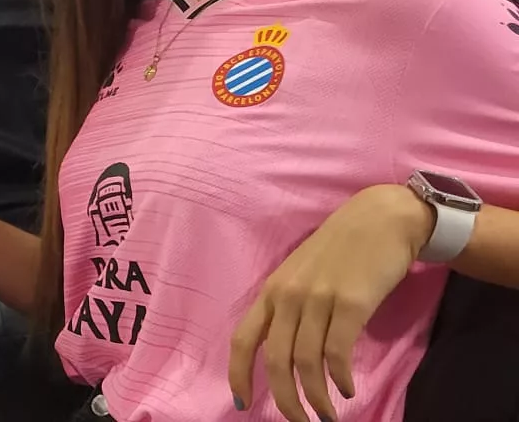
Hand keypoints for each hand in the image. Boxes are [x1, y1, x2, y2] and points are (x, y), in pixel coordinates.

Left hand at [229, 184, 433, 421]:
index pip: (242, 339)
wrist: (382, 218)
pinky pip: (338, 351)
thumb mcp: (302, 274)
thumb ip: (291, 307)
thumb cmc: (342, 249)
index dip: (238, 374)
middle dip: (285, 399)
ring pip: (307, 362)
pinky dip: (339, 377)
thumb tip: (286, 351)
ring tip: (327, 416)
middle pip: (275, 360)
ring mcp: (318, 298)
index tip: (242, 403)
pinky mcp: (351, 302)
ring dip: (316, 397)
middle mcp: (288, 296)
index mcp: (271, 291)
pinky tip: (347, 389)